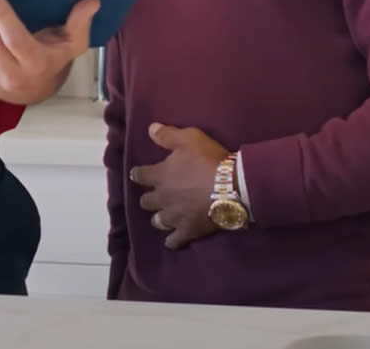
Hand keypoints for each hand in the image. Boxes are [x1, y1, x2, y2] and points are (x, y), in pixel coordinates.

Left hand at [129, 123, 230, 249]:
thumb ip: (167, 135)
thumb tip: (150, 129)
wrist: (232, 186)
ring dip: (159, 217)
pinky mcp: (188, 231)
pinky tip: (173, 240)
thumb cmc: (209, 160)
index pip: (140, 175)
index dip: (138, 174)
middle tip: (156, 195)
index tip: (137, 174)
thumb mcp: (189, 138)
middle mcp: (162, 198)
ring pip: (158, 221)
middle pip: (147, 201)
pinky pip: (174, 241)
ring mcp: (174, 216)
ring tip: (164, 215)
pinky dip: (172, 240)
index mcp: (160, 175)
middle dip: (149, 198)